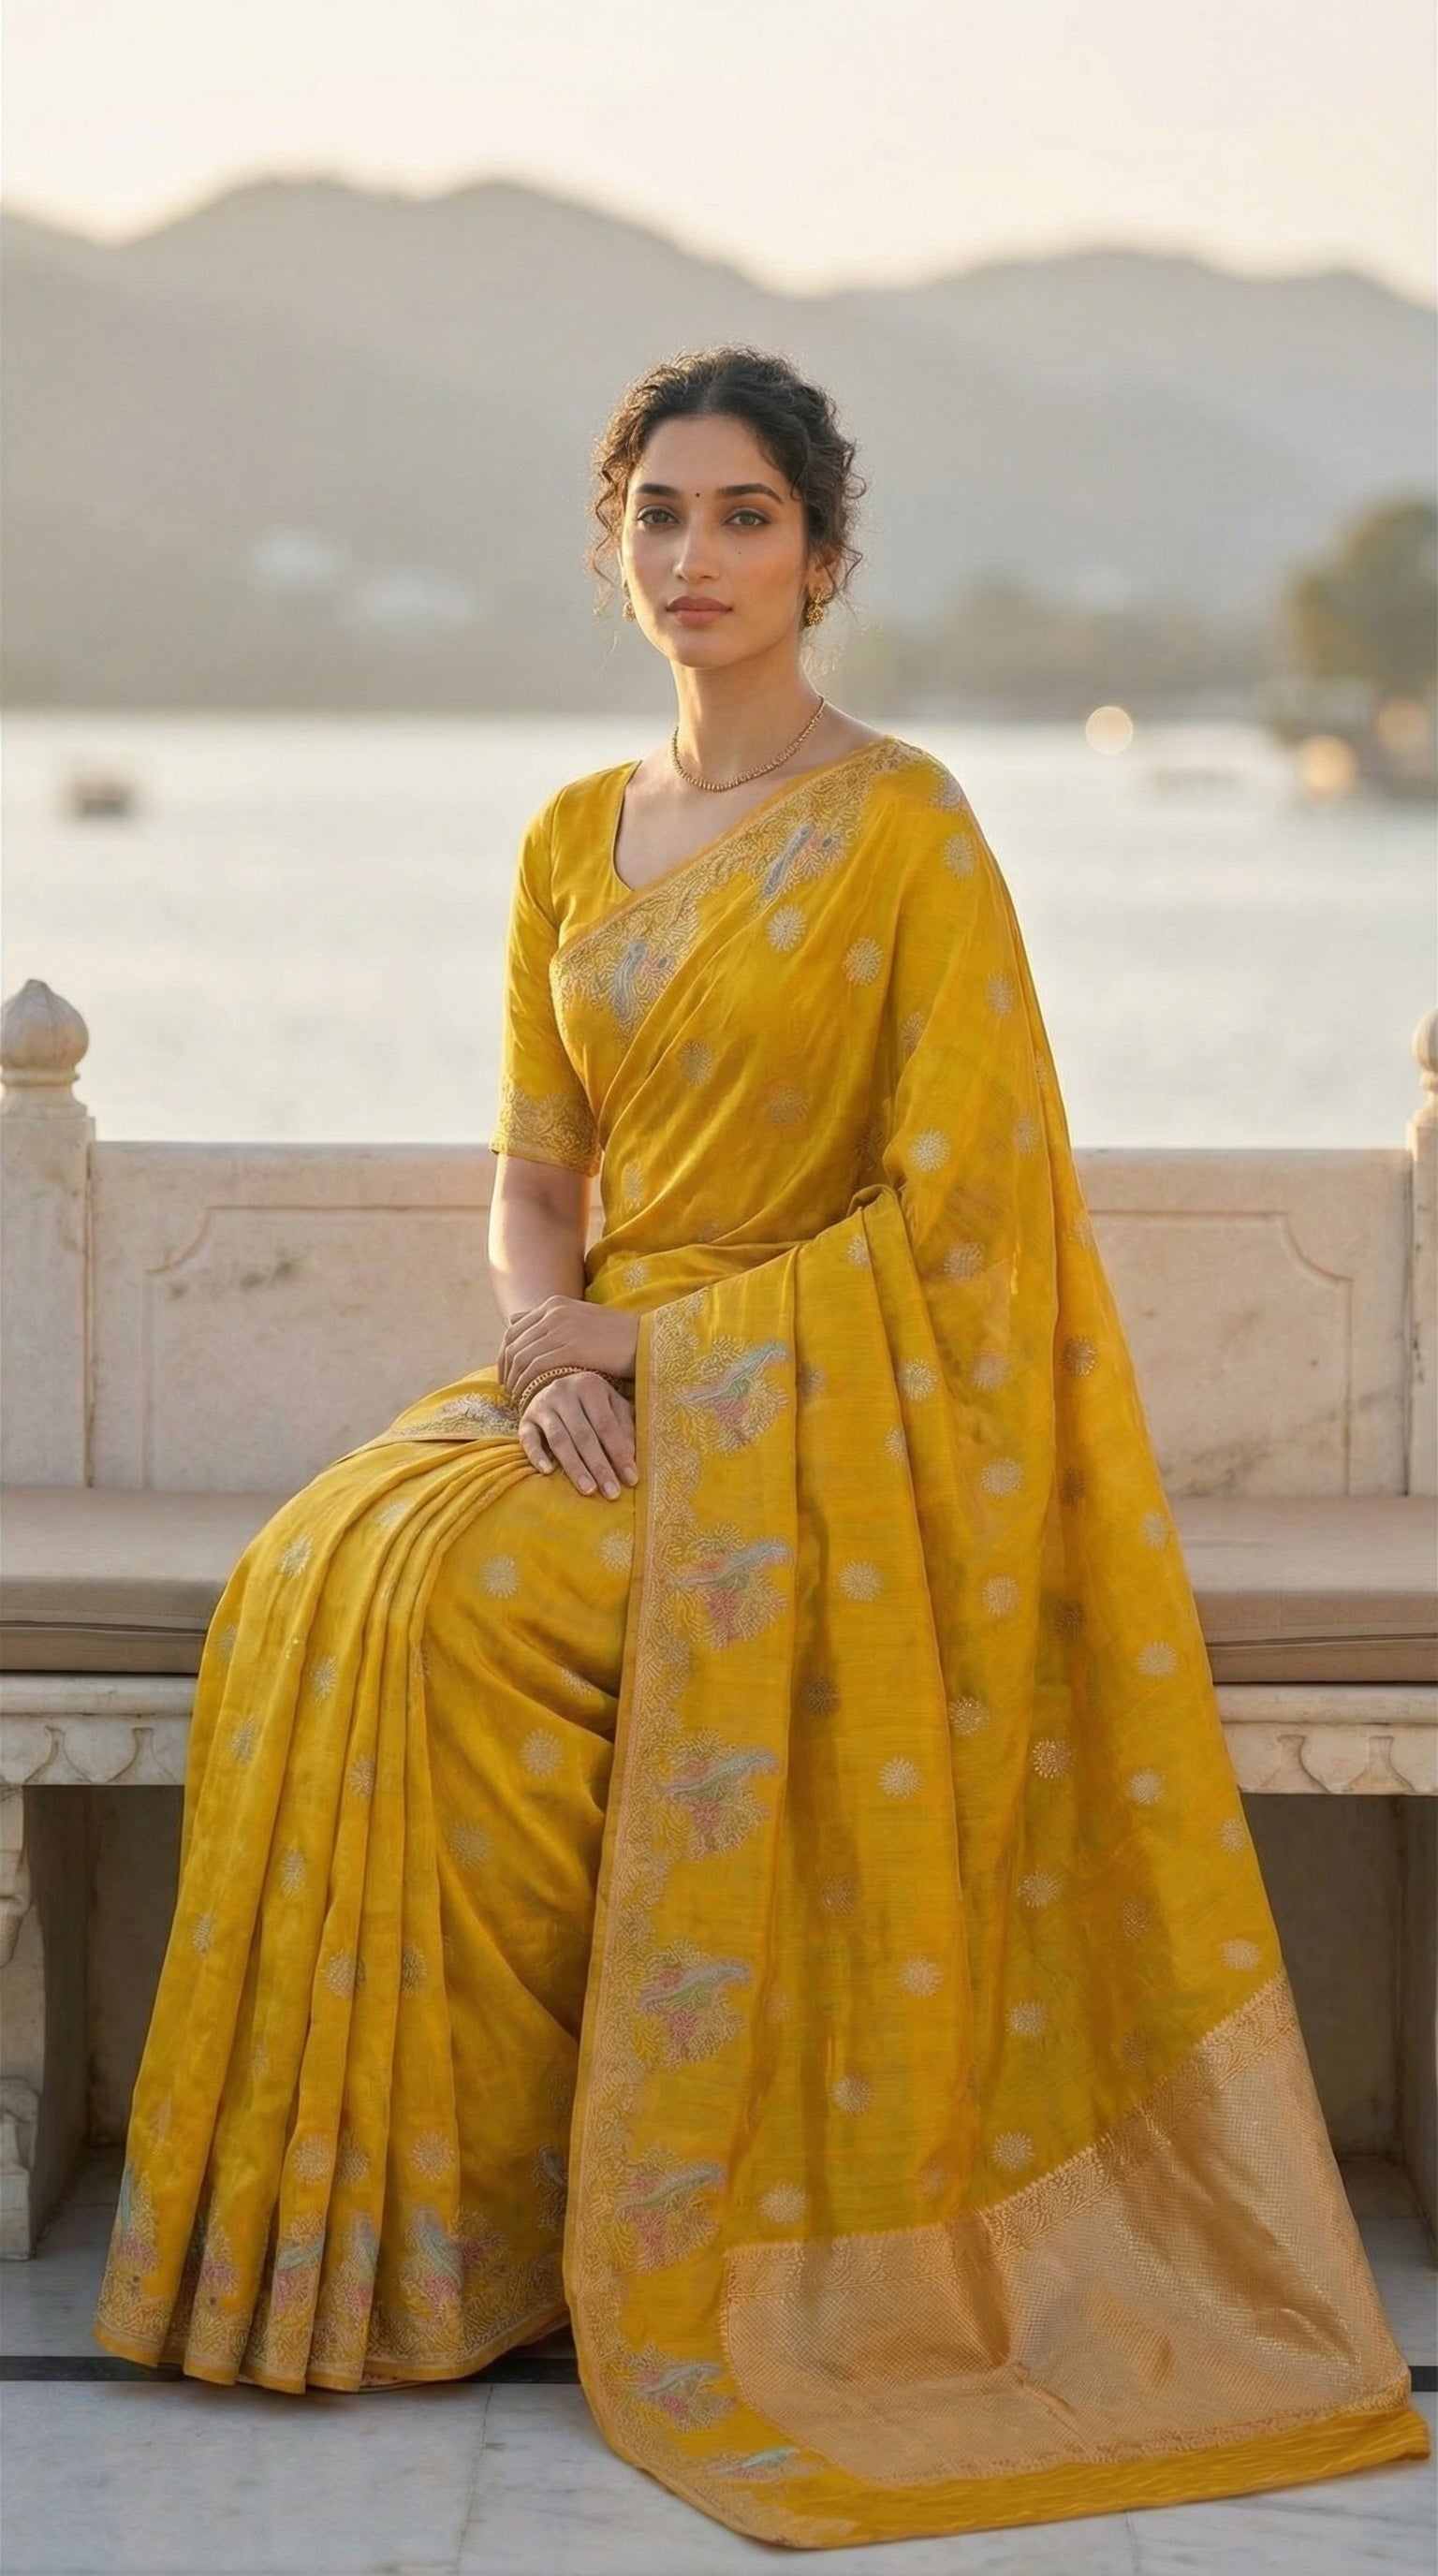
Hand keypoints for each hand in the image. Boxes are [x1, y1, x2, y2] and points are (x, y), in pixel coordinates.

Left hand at [499, 1295, 639, 1404]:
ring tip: (517, 1397)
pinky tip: (528, 1396)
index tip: (506, 1374)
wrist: (645, 1339)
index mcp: (554, 1304)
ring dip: (514, 1380)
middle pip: (513, 1343)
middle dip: (506, 1369)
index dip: (504, 1354)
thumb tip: (516, 1321)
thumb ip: (551, 1321)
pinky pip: (536, 1367)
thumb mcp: (580, 1319)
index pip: (514, 1328)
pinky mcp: (571, 1348)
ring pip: (521, 1356)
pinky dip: (527, 1384)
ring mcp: (561, 1329)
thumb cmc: (616, 1336)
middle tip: (507, 1389)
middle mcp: (553, 1313)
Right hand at [518, 1372, 636, 1498]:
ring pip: (559, 1440)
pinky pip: (529, 1439)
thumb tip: (630, 1455)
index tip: (631, 1479)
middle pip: (584, 1435)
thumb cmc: (590, 1403)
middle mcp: (564, 1392)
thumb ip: (624, 1426)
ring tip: (588, 1490)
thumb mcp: (612, 1405)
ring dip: (575, 1467)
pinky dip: (537, 1456)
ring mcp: (543, 1406)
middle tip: (612, 1492)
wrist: (553, 1387)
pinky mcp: (525, 1419)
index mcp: (590, 1386)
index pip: (607, 1425)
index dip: (620, 1454)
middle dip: (599, 1466)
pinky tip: (548, 1472)